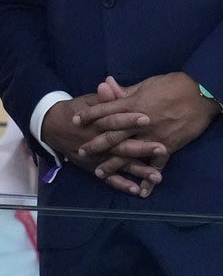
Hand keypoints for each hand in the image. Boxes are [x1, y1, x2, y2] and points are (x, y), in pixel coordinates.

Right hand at [40, 92, 163, 196]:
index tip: (147, 118)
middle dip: (142, 148)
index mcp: (96, 123)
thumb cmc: (74, 111)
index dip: (129, 119)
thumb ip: (101, 99)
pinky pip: (109, 178)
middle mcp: (96, 142)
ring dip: (138, 170)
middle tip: (162, 148)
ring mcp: (96, 157)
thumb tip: (107, 85)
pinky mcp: (94, 167)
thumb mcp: (86, 102)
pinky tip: (138, 189)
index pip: (114, 121)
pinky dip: (122, 184)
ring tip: (158, 176)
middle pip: (121, 145)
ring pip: (119, 164)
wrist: (51, 127)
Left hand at [75, 72, 216, 167]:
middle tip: (80, 151)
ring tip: (99, 173)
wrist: (200, 95)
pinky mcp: (168, 147)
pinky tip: (140, 191)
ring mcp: (152, 137)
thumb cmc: (172, 86)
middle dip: (94, 144)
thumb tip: (105, 85)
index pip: (104, 111)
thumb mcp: (145, 85)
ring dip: (113, 164)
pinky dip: (148, 179)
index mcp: (131, 105)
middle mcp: (138, 123)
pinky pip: (155, 165)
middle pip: (111, 135)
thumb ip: (124, 91)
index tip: (74, 120)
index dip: (88, 115)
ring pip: (128, 153)